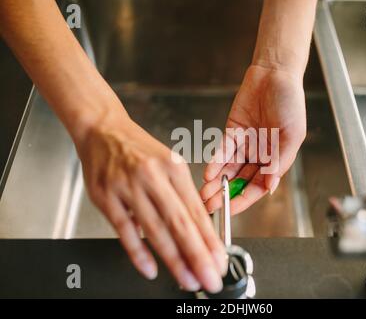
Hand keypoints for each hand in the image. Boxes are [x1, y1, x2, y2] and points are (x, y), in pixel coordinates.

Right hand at [77, 111, 226, 292]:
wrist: (103, 129)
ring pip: (154, 229)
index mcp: (173, 168)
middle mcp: (153, 176)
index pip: (196, 210)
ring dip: (173, 259)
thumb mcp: (168, 163)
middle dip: (197, 255)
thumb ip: (182, 194)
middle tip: (210, 278)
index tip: (219, 260)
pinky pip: (124, 230)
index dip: (210, 239)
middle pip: (179, 223)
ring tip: (187, 279)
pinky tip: (151, 268)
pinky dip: (138, 253)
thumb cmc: (138, 149)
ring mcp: (128, 187)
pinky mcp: (105, 196)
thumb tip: (198, 228)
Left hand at [201, 65, 305, 213]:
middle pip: (240, 181)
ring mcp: (245, 144)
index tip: (229, 210)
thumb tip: (269, 186)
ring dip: (216, 183)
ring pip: (228, 170)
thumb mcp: (291, 134)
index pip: (257, 187)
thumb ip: (279, 161)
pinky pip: (222, 151)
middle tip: (209, 206)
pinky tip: (208, 173)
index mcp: (276, 159)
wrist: (274, 73)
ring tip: (204, 194)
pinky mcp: (232, 132)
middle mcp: (259, 155)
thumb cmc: (290, 101)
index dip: (243, 200)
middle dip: (225, 195)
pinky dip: (215, 162)